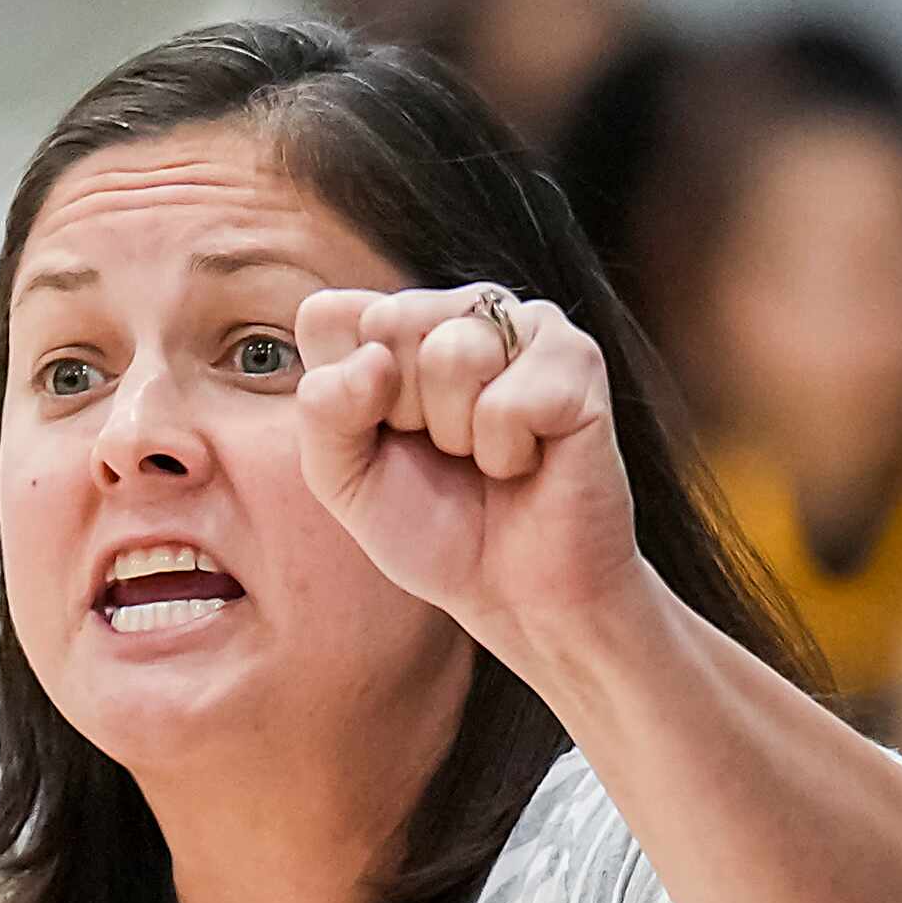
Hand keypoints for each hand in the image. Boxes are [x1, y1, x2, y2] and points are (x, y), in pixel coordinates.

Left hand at [293, 283, 644, 645]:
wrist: (517, 593)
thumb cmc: (432, 526)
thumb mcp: (341, 476)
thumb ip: (323, 410)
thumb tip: (373, 358)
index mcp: (399, 322)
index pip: (328, 315)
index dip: (340, 396)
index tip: (381, 437)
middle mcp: (463, 309)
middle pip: (388, 321)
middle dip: (401, 411)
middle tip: (442, 452)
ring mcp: (527, 324)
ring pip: (452, 353)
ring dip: (457, 433)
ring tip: (485, 455)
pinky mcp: (578, 359)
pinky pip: (508, 402)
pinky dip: (507, 454)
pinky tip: (528, 462)